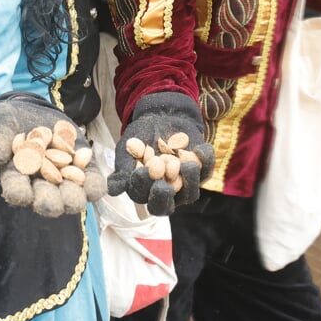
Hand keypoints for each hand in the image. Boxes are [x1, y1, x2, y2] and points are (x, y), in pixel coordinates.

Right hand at [0, 94, 103, 216]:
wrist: (29, 115)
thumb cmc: (6, 124)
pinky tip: (95, 181)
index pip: (17, 191)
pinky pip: (90, 182)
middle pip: (46, 200)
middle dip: (50, 202)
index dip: (19, 194)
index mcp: (16, 179)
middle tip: (53, 202)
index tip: (20, 194)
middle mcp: (40, 185)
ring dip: (75, 197)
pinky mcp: (81, 169)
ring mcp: (62, 179)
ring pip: (70, 197)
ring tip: (78, 192)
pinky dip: (94, 182)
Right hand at [109, 92, 214, 215]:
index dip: (144, 189)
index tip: (143, 171)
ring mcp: (186, 183)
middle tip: (163, 183)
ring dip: (188, 180)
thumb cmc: (140, 136)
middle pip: (168, 204)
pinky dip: (206, 160)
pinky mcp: (202, 170)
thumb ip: (122, 170)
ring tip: (185, 163)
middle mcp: (167, 192)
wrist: (160, 115)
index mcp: (147, 191)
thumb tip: (113, 190)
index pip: (145, 199)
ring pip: (190, 193)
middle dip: (165, 195)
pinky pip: (206, 170)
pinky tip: (200, 148)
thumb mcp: (127, 150)